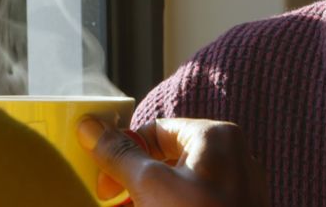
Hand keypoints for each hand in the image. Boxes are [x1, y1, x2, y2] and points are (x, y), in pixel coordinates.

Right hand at [79, 117, 268, 206]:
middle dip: (132, 179)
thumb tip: (90, 127)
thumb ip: (120, 155)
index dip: (123, 152)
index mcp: (215, 136)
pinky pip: (193, 202)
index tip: (103, 180)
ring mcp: (235, 187)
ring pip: (178, 183)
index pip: (156, 129)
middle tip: (110, 200)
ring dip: (146, 197)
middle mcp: (231, 156)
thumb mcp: (151, 185)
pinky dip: (168, 206)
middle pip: (166, 157)